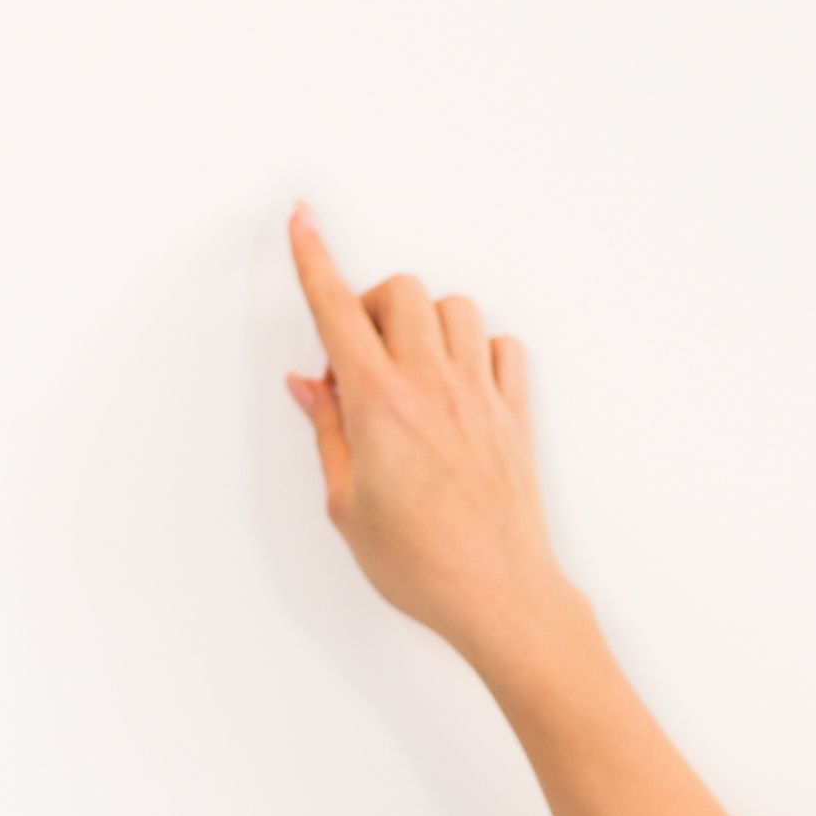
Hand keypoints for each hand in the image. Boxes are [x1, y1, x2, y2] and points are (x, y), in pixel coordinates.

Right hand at [282, 205, 577, 683]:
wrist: (499, 595)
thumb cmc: (420, 564)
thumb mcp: (346, 504)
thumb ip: (328, 431)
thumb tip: (309, 385)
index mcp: (379, 403)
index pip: (336, 308)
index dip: (312, 257)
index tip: (302, 220)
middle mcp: (432, 384)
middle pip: (402, 291)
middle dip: (370, 306)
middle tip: (356, 359)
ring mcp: (479, 394)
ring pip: (455, 308)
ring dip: (425, 321)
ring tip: (409, 370)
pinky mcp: (514, 414)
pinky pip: (503, 347)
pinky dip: (478, 349)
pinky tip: (459, 384)